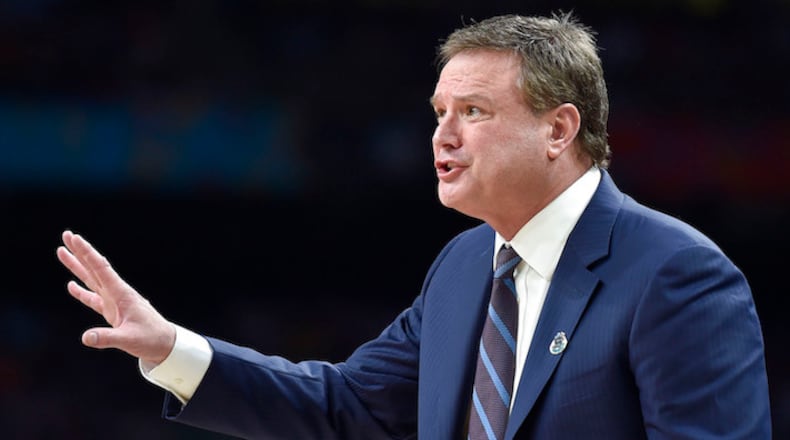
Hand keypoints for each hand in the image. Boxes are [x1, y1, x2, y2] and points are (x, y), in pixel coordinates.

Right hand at [57, 230, 175, 364]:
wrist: (164, 344)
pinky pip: (93, 298)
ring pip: (92, 280)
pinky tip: (71, 285)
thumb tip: (86, 337)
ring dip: (78, 267)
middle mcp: (117, 293)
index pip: (101, 269)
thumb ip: (107, 338)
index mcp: (121, 294)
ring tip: (63, 253)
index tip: (74, 239)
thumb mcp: (129, 339)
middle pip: (94, 269)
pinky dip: (82, 292)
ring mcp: (114, 301)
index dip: (87, 253)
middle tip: (66, 235)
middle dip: (80, 252)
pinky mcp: (113, 311)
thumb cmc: (150, 339)